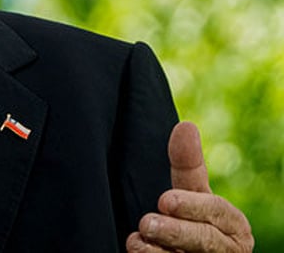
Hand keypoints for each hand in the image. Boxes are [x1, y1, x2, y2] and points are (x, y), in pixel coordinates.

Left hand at [126, 121, 252, 251]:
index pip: (217, 211)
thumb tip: (186, 126)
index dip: (192, 206)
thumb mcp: (192, 193)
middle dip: (176, 232)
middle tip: (146, 224)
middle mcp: (228, 249)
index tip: (165, 200)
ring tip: (135, 243)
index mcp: (232, 224)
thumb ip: (187, 165)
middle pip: (205, 240)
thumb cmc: (193, 219)